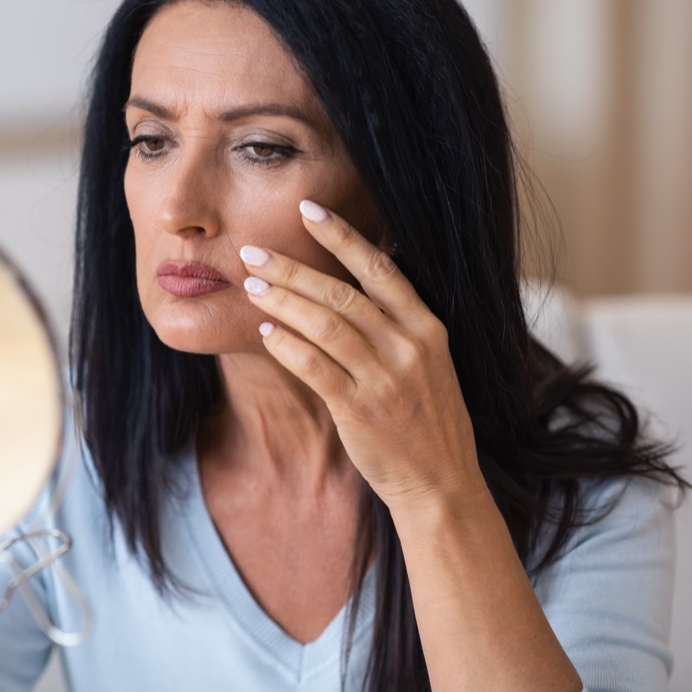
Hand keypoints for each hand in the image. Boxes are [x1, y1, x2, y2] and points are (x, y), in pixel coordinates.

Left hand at [239, 199, 483, 510]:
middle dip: (292, 268)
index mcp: (427, 328)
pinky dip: (287, 346)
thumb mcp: (428, 362)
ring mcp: (385, 378)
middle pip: (342, 293)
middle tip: (252, 252)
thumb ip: (396, 323)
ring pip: (324, 325)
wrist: (440, 483)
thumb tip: (353, 282)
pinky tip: (265, 332)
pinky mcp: (360, 409)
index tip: (308, 209)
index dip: (342, 235)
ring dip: (282, 302)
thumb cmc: (425, 419)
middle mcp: (408, 347)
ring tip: (250, 286)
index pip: (380, 268)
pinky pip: (315, 367)